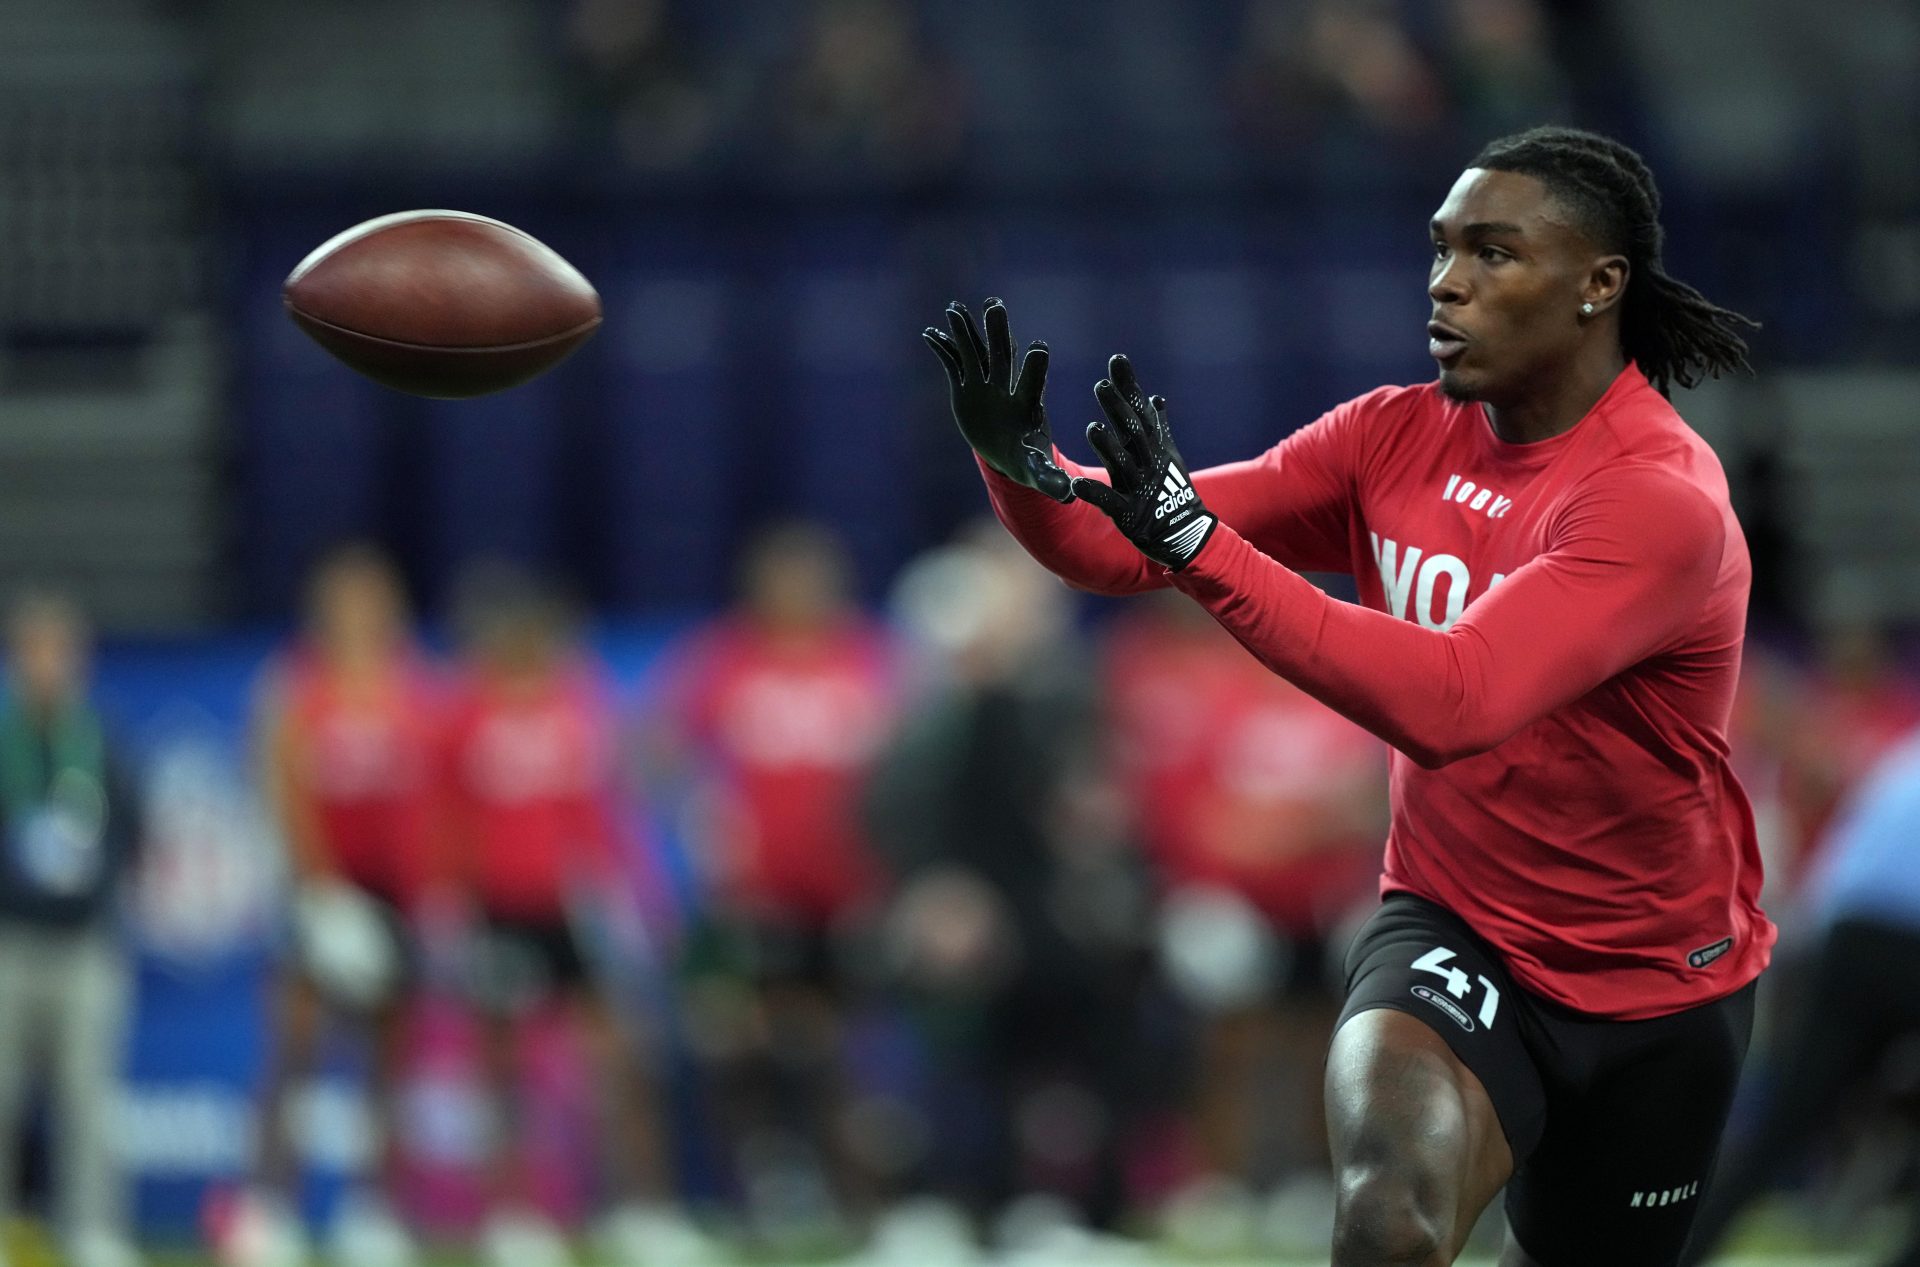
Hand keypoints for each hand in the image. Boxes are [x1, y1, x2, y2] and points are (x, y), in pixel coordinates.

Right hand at [923, 298, 1073, 502]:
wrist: (1010, 453)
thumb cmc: (1028, 462)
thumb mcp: (1038, 473)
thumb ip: (1050, 479)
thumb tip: (1068, 493)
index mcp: (1027, 405)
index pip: (1033, 382)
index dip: (1035, 366)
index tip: (1038, 347)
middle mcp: (1006, 389)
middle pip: (1003, 357)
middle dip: (998, 333)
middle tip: (995, 307)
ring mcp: (985, 385)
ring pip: (976, 353)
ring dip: (965, 332)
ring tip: (955, 309)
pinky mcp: (965, 387)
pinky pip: (953, 364)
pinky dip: (943, 350)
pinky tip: (930, 333)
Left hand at [1071, 355, 1216, 569]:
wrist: (1185, 533)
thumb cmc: (1172, 492)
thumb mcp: (1168, 457)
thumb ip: (1158, 427)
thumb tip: (1156, 398)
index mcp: (1154, 449)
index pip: (1141, 412)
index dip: (1129, 387)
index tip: (1117, 360)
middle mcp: (1148, 464)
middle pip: (1133, 433)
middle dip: (1119, 410)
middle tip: (1101, 386)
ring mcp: (1139, 488)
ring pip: (1122, 464)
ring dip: (1108, 446)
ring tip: (1092, 427)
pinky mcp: (1128, 514)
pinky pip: (1109, 503)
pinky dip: (1094, 494)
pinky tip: (1076, 485)